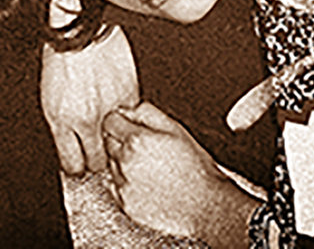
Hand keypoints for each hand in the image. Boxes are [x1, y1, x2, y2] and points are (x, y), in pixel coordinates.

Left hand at [41, 23, 138, 174]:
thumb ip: (62, 127)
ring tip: (109, 127)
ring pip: (119, 143)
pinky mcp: (128, 94)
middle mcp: (85, 120)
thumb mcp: (49, 98)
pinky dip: (127, 116)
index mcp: (61, 121)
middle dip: (97, 158)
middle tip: (97, 147)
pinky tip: (120, 108)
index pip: (73, 165)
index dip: (77, 165)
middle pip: (98, 161)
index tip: (79, 161)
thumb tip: (72, 146)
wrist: (78, 29)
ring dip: (115, 140)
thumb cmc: (60, 58)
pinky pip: (131, 118)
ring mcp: (109, 108)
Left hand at [102, 102, 255, 246]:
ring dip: (122, 161)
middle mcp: (125, 163)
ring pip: (111, 163)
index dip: (120, 119)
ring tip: (148, 166)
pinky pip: (114, 186)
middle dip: (121, 139)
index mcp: (136, 140)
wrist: (205, 204)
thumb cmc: (194, 167)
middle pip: (107, 141)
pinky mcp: (126, 204)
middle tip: (144, 146)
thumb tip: (128, 109)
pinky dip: (124, 181)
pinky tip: (144, 181)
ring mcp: (124, 186)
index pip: (109, 121)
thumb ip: (146, 112)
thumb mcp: (175, 128)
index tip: (127, 123)